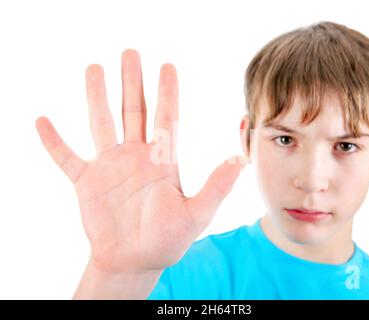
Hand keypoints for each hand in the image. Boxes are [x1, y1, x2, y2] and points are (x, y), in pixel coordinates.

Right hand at [35, 49, 246, 274]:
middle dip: (132, 82)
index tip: (167, 66)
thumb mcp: (196, 214)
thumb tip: (241, 160)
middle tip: (130, 53)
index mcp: (162, 161)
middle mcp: (136, 157)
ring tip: (94, 68)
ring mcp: (109, 167)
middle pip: (133, 111)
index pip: (166, 118)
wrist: (135, 261)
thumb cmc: (167, 240)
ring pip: (101, 123)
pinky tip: (42, 121)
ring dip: (96, 97)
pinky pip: (66, 157)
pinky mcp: (86, 182)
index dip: (167, 92)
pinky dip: (54, 141)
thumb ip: (217, 186)